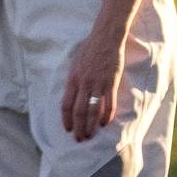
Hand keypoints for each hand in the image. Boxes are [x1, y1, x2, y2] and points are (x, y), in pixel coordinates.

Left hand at [60, 26, 124, 141]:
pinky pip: (109, 103)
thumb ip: (73, 80)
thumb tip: (70, 95)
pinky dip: (107, 115)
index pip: (66, 105)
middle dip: (79, 127)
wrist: (105, 38)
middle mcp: (83, 83)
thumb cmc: (89, 49)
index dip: (66, 119)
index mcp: (72, 79)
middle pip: (79, 111)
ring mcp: (97, 83)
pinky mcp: (111, 82)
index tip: (68, 129)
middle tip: (80, 139)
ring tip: (91, 135)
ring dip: (91, 125)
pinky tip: (105, 123)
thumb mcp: (74, 64)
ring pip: (93, 110)